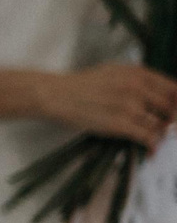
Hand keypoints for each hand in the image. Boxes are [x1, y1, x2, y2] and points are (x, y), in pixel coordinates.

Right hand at [43, 63, 176, 145]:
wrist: (57, 95)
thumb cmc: (82, 84)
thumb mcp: (115, 72)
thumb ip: (139, 80)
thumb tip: (158, 93)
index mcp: (139, 74)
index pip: (174, 89)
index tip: (174, 113)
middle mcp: (138, 89)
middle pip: (172, 109)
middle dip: (173, 121)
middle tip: (169, 128)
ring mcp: (130, 107)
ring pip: (161, 125)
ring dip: (162, 135)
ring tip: (157, 140)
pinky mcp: (120, 125)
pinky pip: (148, 138)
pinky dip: (152, 146)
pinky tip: (151, 150)